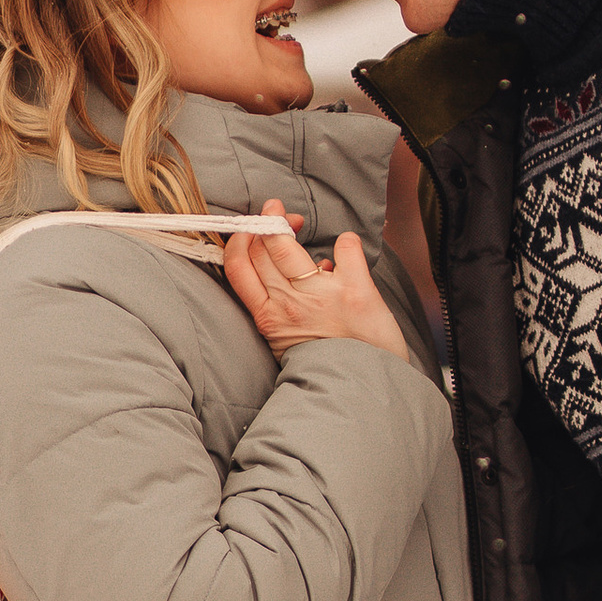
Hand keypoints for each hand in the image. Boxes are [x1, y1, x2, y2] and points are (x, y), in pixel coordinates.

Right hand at [223, 198, 409, 362]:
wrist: (364, 389)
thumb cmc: (327, 365)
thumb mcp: (289, 341)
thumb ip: (287, 306)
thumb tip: (312, 269)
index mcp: (269, 318)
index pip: (238, 267)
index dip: (241, 239)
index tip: (251, 229)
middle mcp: (290, 304)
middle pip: (261, 249)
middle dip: (264, 222)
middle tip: (274, 211)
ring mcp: (321, 296)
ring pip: (288, 247)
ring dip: (287, 222)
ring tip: (294, 218)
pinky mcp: (356, 291)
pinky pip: (346, 249)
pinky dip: (347, 242)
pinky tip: (347, 247)